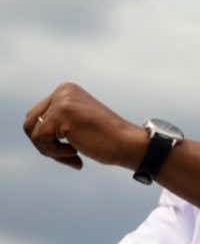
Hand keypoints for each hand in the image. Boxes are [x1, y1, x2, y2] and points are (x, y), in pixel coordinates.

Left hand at [24, 83, 145, 170]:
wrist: (127, 142)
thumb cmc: (104, 138)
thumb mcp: (76, 120)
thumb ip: (54, 118)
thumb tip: (28, 124)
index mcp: (66, 89)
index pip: (36, 116)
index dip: (47, 137)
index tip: (71, 146)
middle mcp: (63, 91)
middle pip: (29, 124)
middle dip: (44, 144)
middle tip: (69, 152)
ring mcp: (62, 101)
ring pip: (33, 133)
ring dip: (49, 150)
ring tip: (73, 153)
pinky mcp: (62, 115)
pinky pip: (40, 140)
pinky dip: (55, 153)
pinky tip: (76, 151)